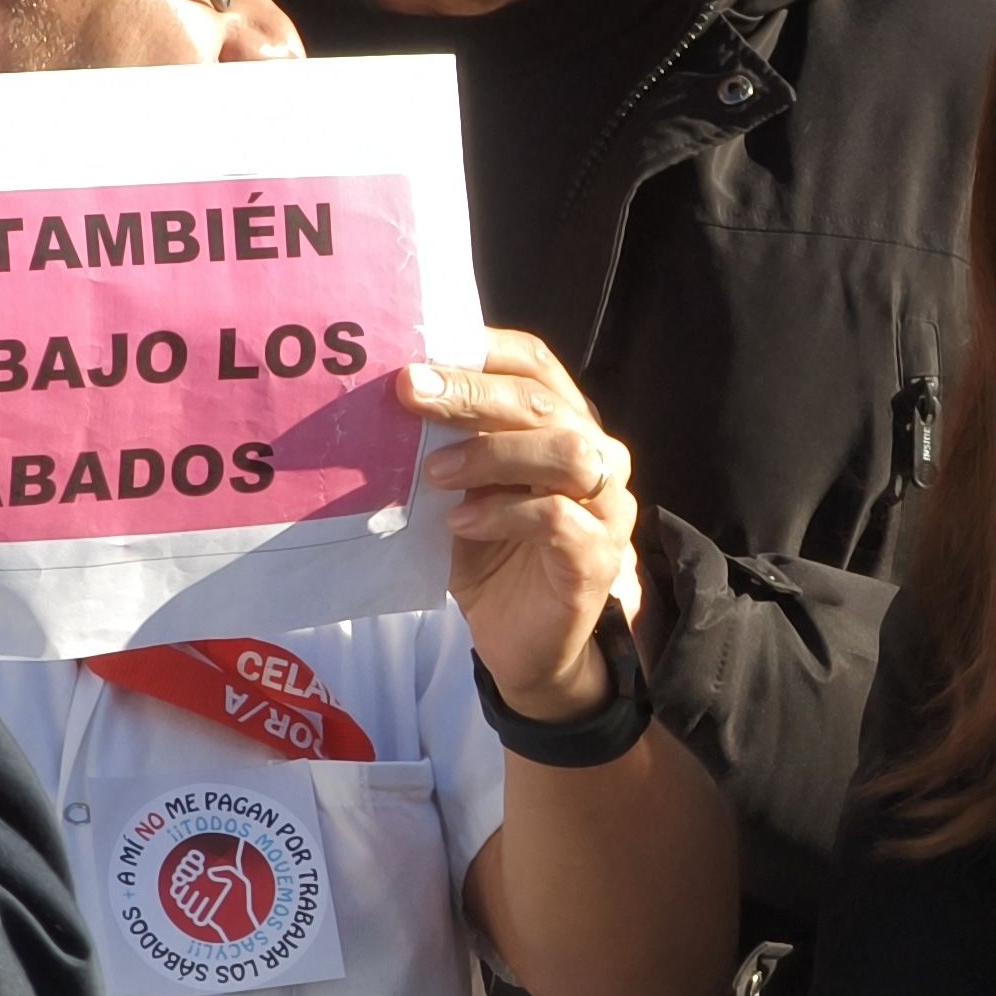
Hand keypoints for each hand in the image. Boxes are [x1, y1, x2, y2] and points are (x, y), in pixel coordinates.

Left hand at [406, 330, 634, 718]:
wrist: (523, 647)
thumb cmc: (491, 558)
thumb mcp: (460, 493)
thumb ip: (446, 447)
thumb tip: (389, 402)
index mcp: (563, 425)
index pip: (536, 364)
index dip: (484, 349)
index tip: (424, 347)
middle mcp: (597, 455)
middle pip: (543, 402)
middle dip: (472, 392)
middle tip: (410, 390)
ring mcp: (606, 506)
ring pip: (564, 450)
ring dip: (491, 452)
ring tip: (436, 471)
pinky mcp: (599, 556)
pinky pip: (557, 517)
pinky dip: (503, 513)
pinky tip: (461, 523)